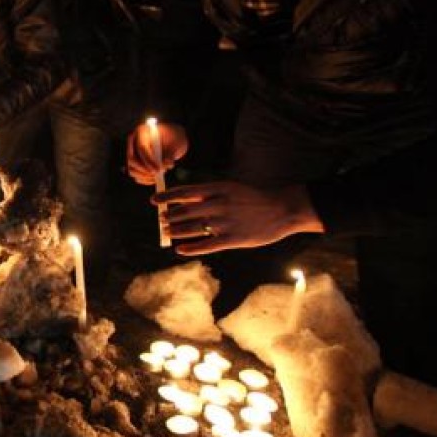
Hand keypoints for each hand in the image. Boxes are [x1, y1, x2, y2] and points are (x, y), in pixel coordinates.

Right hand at [127, 121, 187, 185]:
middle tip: (158, 173)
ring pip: (131, 169)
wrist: (171, 138)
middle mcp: (133, 141)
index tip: (158, 170)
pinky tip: (154, 180)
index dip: (149, 160)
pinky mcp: (134, 163)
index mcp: (142, 131)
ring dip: (144, 176)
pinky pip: (135, 174)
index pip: (141, 147)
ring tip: (158, 176)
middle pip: (132, 159)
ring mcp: (132, 152)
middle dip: (145, 170)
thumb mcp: (175, 142)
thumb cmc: (174, 138)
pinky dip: (143, 180)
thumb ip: (170, 154)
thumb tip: (164, 166)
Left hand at [153, 181, 324, 254]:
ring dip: (176, 232)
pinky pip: (205, 245)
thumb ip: (209, 194)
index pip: (185, 192)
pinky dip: (190, 248)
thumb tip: (184, 200)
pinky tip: (180, 249)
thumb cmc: (254, 198)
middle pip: (184, 212)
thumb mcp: (230, 188)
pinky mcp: (232, 239)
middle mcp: (218, 205)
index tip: (154, 201)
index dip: (167, 197)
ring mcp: (225, 223)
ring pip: (191, 229)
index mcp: (218, 189)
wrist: (282, 209)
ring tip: (167, 233)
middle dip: (169, 217)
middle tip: (162, 220)